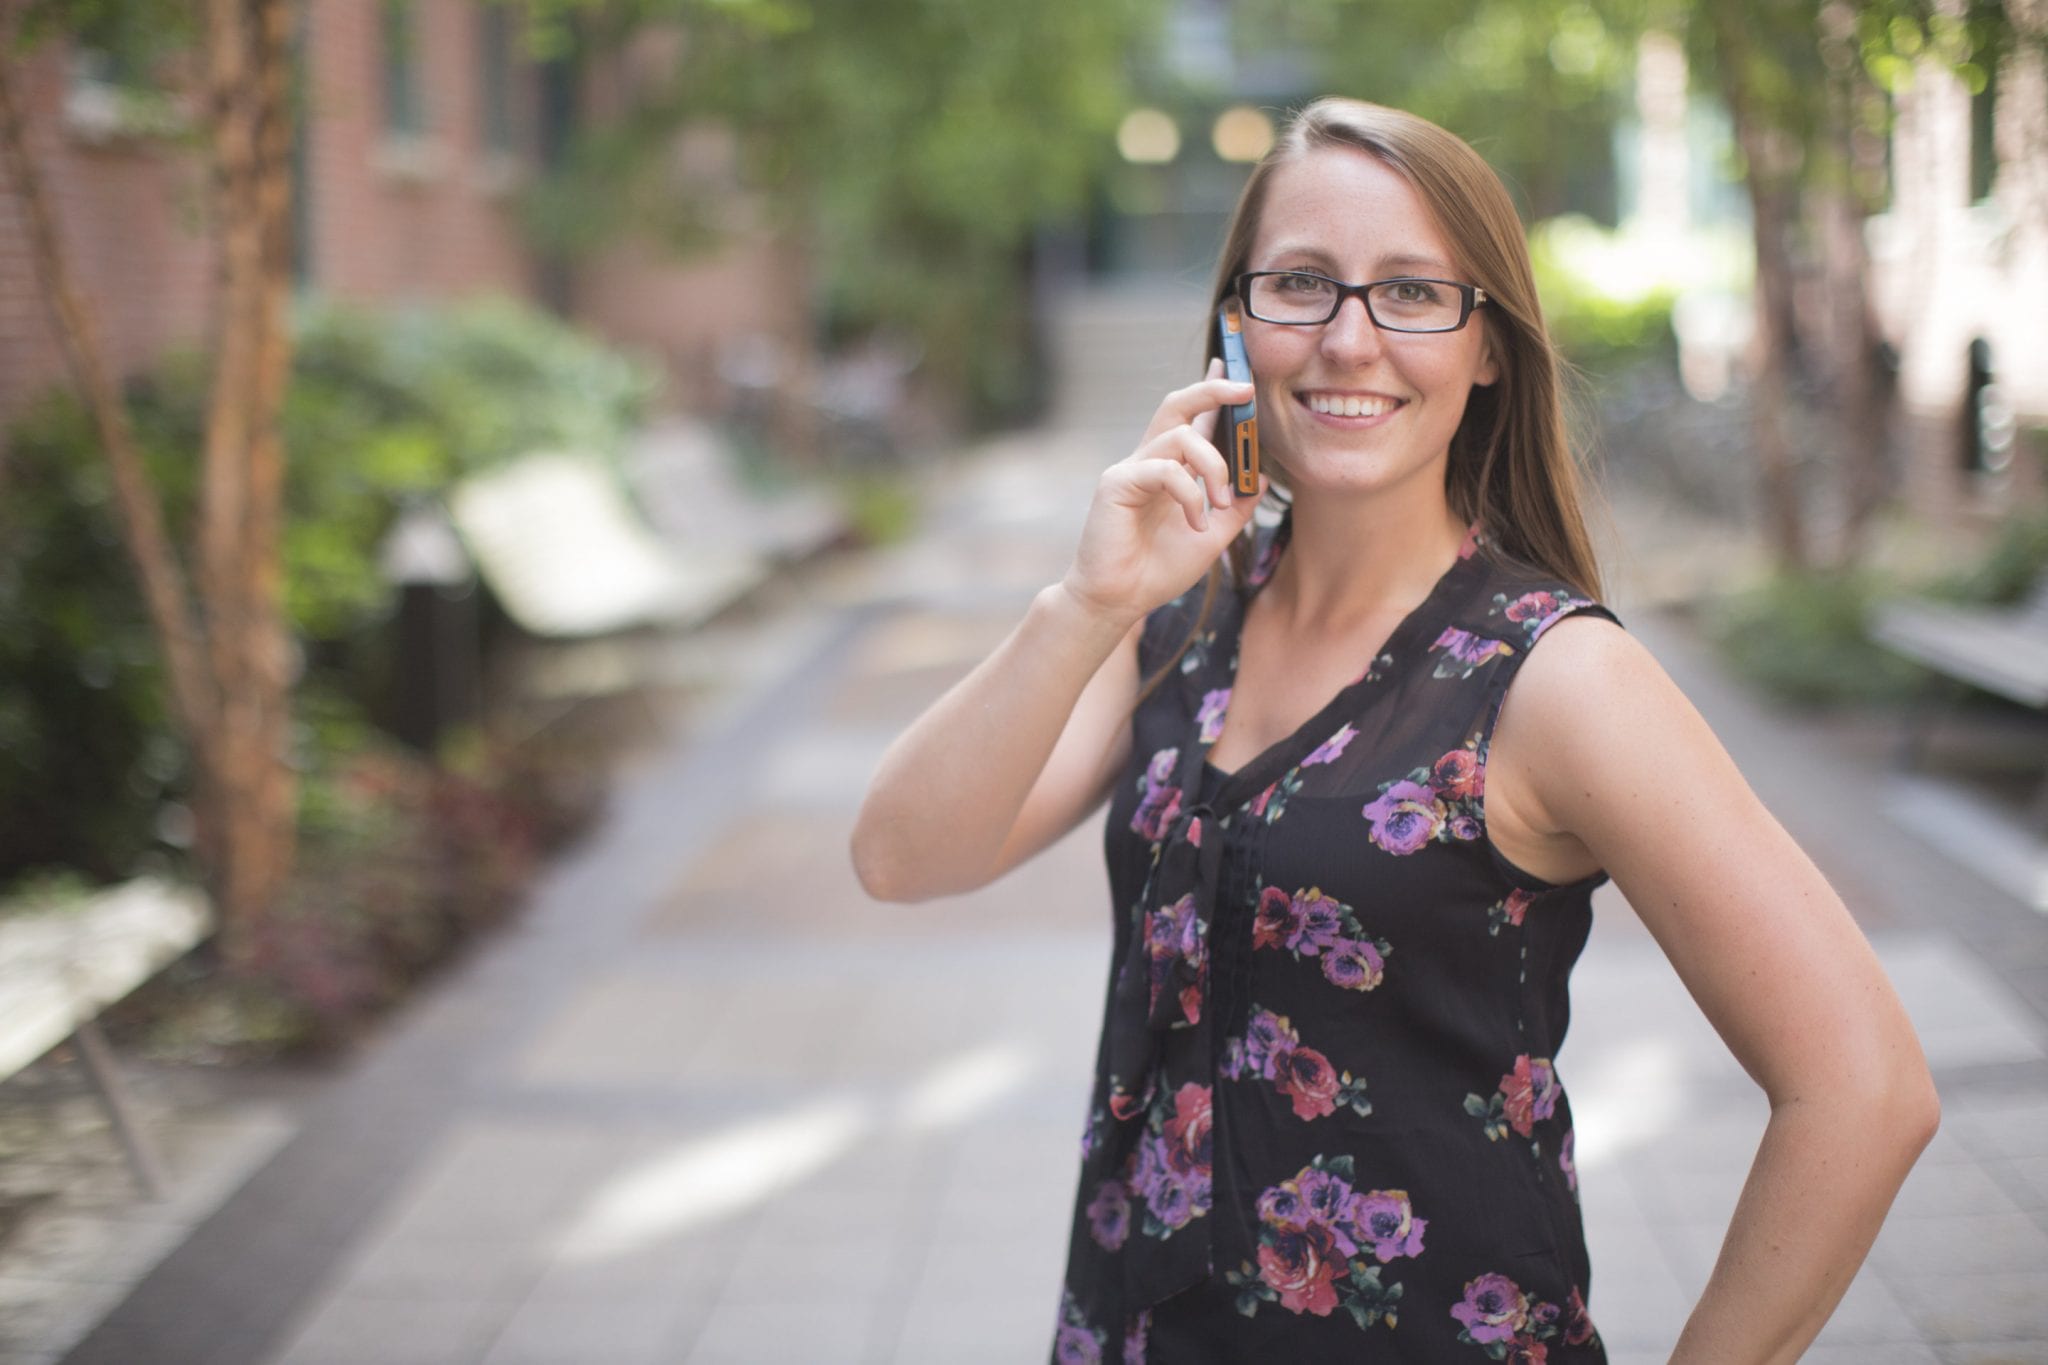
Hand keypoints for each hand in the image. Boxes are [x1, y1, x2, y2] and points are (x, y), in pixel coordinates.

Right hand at [1062, 358, 1268, 625]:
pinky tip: (1195, 523)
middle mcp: (1150, 461)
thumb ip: (1236, 506)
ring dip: (1214, 467)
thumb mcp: (1214, 535)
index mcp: (1171, 469)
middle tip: (1245, 388)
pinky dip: (1190, 495)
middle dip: (1211, 389)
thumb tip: (1260, 478)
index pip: (1194, 420)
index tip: (1240, 375)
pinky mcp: (1117, 482)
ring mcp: (1131, 468)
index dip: (1214, 391)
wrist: (1120, 600)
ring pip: (1180, 436)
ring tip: (1222, 504)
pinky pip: (1165, 470)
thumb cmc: (1159, 568)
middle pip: (1178, 405)